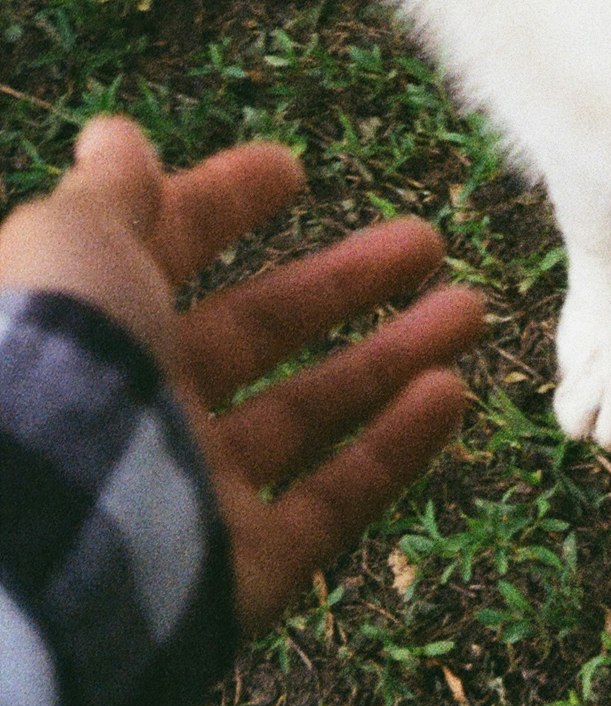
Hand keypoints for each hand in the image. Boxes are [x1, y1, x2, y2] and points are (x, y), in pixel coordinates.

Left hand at [0, 117, 485, 633]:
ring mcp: (194, 491)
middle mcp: (142, 406)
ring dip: (394, 357)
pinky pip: (331, 502)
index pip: (164, 253)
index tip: (292, 169)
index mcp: (90, 327)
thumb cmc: (51, 366)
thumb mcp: (69, 247)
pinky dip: (395, 449)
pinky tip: (451, 393)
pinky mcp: (241, 569)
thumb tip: (118, 136)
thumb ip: (104, 196)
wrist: (45, 533)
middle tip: (426, 241)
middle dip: (344, 281)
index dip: (223, 205)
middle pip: (258, 332)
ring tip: (471, 310)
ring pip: (309, 413)